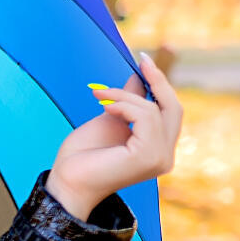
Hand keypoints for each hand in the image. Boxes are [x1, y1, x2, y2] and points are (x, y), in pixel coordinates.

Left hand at [46, 51, 183, 219]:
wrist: (66, 180)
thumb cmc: (83, 155)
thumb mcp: (109, 119)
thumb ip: (128, 102)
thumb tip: (138, 77)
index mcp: (158, 149)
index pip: (171, 112)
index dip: (161, 85)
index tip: (145, 61)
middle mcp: (165, 156)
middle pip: (173, 108)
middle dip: (157, 81)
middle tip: (140, 61)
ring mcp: (160, 159)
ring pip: (155, 110)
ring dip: (124, 96)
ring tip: (99, 96)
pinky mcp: (149, 157)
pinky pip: (146, 117)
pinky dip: (124, 105)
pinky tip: (105, 107)